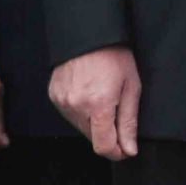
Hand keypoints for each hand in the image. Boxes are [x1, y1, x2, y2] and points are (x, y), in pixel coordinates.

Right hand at [48, 46, 139, 160]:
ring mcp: (62, 101)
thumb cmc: (113, 55)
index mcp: (99, 105)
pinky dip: (80, 110)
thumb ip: (129, 121)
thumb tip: (129, 149)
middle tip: (115, 109)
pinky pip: (69, 114)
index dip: (116, 152)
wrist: (87, 32)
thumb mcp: (131, 86)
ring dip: (92, 121)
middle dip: (106, 132)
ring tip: (101, 95)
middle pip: (92, 138)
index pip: (103, 146)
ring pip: (80, 127)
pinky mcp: (54, 95)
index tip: (124, 148)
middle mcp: (77, 106)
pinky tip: (88, 91)